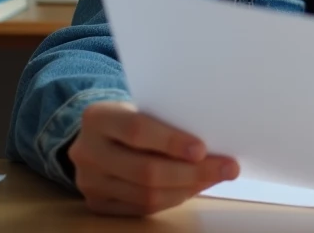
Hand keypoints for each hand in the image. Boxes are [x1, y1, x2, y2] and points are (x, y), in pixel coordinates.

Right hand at [68, 101, 238, 215]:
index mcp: (98, 117)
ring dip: (188, 189)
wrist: (96, 136)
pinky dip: (173, 199)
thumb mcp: (142, 106)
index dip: (172, 142)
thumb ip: (167, 119)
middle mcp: (87, 150)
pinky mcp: (97, 203)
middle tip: (227, 168)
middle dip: (192, 172)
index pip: (137, 130)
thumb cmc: (131, 115)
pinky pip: (142, 208)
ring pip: (146, 195)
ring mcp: (89, 181)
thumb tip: (216, 142)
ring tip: (215, 178)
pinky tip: (194, 187)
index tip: (203, 149)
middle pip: (145, 170)